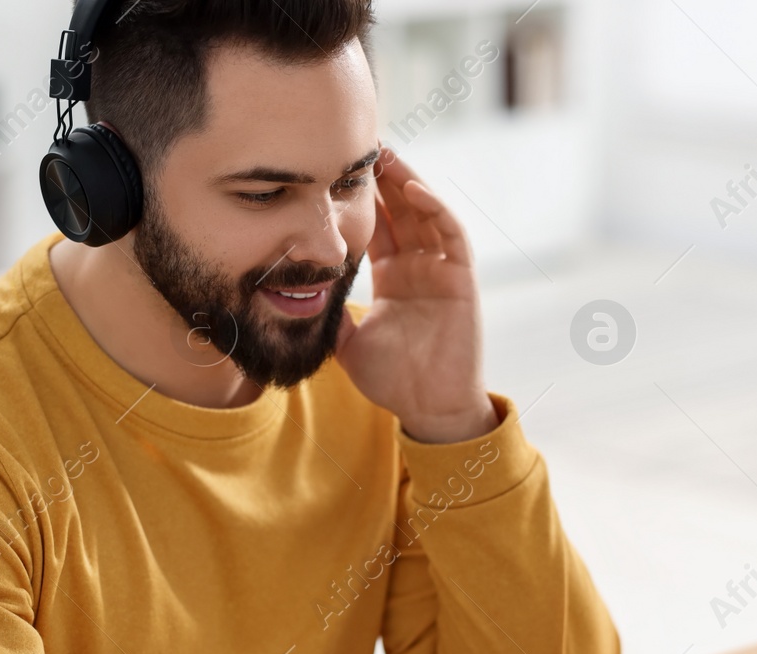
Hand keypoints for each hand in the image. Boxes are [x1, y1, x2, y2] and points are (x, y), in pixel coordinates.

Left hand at [335, 149, 497, 443]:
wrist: (428, 409)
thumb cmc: (394, 381)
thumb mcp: (346, 340)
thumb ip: (329, 312)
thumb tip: (293, 291)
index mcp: (395, 279)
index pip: (379, 226)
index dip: (361, 198)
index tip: (335, 167)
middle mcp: (420, 268)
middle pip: (402, 210)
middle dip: (382, 177)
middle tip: (357, 141)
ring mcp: (443, 272)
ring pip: (426, 213)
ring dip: (407, 181)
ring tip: (384, 152)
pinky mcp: (462, 280)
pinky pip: (451, 235)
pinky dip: (434, 209)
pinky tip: (412, 187)